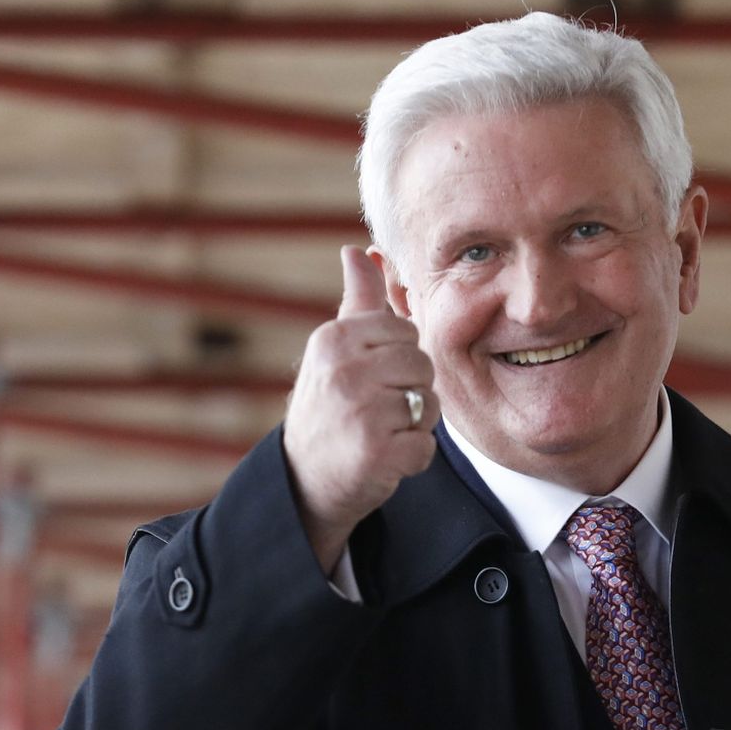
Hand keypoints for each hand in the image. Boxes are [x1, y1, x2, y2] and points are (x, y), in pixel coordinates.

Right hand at [283, 246, 439, 570]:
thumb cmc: (328, 406)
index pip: (406, 332)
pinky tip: (383, 459)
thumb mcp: (335, 348)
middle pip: (422, 366)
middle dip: (411, 391)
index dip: (399, 359)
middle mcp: (344, 371)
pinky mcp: (377, 452)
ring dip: (413, 426)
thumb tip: (359, 249)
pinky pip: (425, 447)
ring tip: (379, 433)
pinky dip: (411, 459)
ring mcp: (360, 412)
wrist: (302, 480)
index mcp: (335, 339)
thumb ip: (357, 299)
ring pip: (429, 405)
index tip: (372, 378)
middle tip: (378, 410)